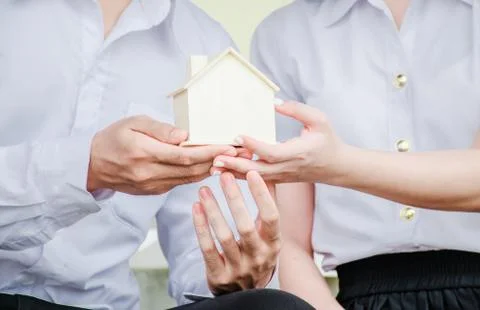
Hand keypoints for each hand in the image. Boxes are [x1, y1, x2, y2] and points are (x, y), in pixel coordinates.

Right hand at [87, 115, 236, 194]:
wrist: (92, 166)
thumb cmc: (113, 138)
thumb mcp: (132, 123)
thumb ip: (159, 129)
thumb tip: (185, 136)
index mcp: (145, 153)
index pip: (185, 156)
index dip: (210, 152)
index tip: (230, 147)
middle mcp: (151, 173)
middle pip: (192, 170)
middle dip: (219, 161)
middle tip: (242, 154)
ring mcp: (153, 185)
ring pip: (190, 179)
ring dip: (213, 170)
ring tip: (234, 161)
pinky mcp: (155, 191)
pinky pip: (182, 183)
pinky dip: (199, 175)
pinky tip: (212, 167)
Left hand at [192, 171, 280, 294]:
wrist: (245, 293)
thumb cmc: (257, 254)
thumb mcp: (269, 235)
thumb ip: (268, 207)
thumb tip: (268, 175)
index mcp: (273, 244)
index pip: (272, 217)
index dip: (262, 194)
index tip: (251, 172)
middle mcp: (258, 257)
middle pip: (246, 226)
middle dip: (234, 199)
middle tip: (224, 176)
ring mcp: (238, 268)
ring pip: (224, 236)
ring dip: (213, 210)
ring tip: (204, 189)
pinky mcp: (219, 275)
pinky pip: (207, 248)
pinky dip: (201, 227)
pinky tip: (196, 208)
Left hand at [211, 101, 350, 183]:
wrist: (337, 167)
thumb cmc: (328, 141)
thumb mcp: (319, 120)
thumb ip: (297, 110)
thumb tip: (274, 103)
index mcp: (297, 153)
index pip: (271, 152)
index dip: (254, 145)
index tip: (238, 135)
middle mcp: (287, 168)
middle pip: (257, 170)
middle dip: (236, 165)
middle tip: (216, 157)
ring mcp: (282, 176)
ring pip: (254, 178)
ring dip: (234, 172)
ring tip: (214, 166)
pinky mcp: (279, 179)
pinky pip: (257, 179)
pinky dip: (241, 176)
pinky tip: (226, 170)